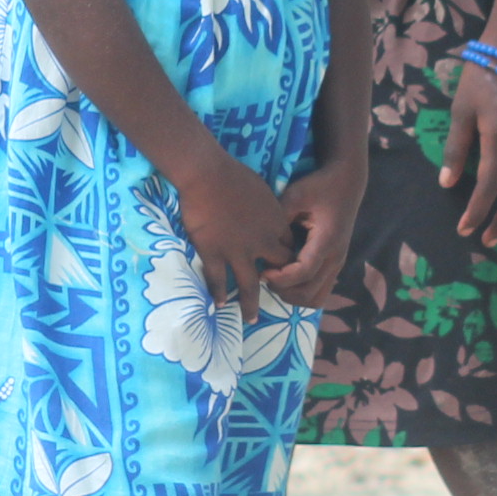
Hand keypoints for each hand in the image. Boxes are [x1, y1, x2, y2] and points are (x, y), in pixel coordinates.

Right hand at [174, 159, 297, 321]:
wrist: (208, 175)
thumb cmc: (236, 176)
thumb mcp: (263, 191)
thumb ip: (268, 209)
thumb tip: (266, 215)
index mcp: (276, 225)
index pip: (288, 249)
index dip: (286, 260)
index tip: (282, 268)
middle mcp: (262, 243)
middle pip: (277, 270)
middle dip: (278, 284)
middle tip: (274, 296)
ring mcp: (237, 252)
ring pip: (249, 286)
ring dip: (250, 304)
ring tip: (250, 319)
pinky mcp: (214, 253)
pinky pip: (217, 280)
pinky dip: (219, 294)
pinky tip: (219, 305)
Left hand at [265, 156, 365, 308]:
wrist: (347, 181)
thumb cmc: (320, 186)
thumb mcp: (296, 195)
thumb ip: (279, 218)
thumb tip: (259, 241)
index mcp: (327, 241)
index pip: (304, 273)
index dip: (280, 278)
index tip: (261, 271)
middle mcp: (336, 258)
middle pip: (309, 293)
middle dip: (283, 290)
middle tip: (264, 275)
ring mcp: (337, 264)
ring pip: (315, 298)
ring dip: (293, 296)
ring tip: (275, 279)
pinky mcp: (335, 265)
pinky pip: (319, 291)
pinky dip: (301, 292)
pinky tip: (286, 277)